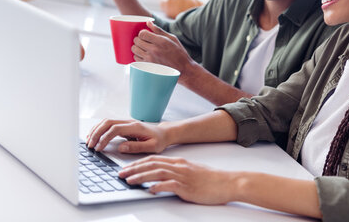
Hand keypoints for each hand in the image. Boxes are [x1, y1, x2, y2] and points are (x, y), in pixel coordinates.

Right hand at [86, 119, 170, 152]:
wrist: (165, 133)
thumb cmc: (159, 140)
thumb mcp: (152, 147)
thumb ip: (136, 147)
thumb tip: (121, 148)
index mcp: (136, 127)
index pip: (115, 129)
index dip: (105, 138)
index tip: (99, 148)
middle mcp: (129, 122)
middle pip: (108, 122)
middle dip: (97, 133)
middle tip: (90, 145)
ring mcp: (126, 123)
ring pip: (107, 122)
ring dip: (96, 130)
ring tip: (89, 141)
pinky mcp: (124, 126)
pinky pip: (109, 125)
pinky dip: (100, 129)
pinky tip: (94, 137)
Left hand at [119, 156, 235, 204]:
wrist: (228, 182)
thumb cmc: (212, 180)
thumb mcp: (192, 172)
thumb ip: (177, 173)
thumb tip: (162, 179)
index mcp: (179, 162)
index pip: (154, 159)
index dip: (138, 163)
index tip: (127, 167)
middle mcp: (179, 167)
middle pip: (152, 164)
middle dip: (134, 168)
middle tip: (120, 173)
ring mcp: (183, 176)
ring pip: (157, 173)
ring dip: (141, 176)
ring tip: (128, 180)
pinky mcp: (187, 187)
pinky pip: (169, 185)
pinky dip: (157, 187)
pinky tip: (149, 190)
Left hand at [132, 21, 194, 83]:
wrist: (183, 69)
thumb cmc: (179, 53)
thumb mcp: (172, 39)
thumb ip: (159, 30)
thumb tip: (148, 22)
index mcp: (161, 41)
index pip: (142, 33)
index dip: (143, 33)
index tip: (146, 34)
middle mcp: (154, 50)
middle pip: (137, 41)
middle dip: (139, 39)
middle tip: (144, 41)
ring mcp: (150, 59)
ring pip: (134, 50)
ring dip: (137, 47)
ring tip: (144, 48)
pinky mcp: (148, 67)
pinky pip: (136, 59)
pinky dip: (138, 56)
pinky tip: (144, 55)